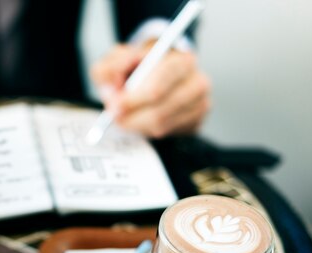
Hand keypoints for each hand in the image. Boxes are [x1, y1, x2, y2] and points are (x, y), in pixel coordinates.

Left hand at [91, 43, 210, 138]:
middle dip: (132, 116)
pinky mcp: (197, 121)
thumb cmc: (137, 67)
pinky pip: (167, 133)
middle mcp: (197, 81)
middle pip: (161, 110)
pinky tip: (141, 120)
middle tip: (115, 117)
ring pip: (161, 125)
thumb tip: (115, 84)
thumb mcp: (118, 59)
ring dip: (137, 124)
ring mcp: (200, 103)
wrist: (156, 74)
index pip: (158, 86)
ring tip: (126, 117)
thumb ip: (111, 67)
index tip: (115, 107)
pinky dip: (148, 130)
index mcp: (182, 60)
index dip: (133, 100)